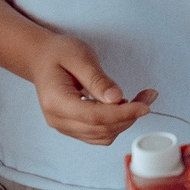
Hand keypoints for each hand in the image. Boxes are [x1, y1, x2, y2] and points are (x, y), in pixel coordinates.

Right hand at [30, 33, 154, 145]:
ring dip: (125, 121)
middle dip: (129, 116)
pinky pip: (99, 135)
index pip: (95, 117)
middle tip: (148, 96)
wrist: (41, 59)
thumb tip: (117, 98)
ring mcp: (64, 127)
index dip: (123, 114)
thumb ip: (97, 79)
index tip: (145, 106)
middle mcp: (58, 120)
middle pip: (101, 129)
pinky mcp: (72, 128)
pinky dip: (116, 124)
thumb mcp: (80, 57)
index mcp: (56, 102)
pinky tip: (123, 107)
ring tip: (138, 100)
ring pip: (103, 136)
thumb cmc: (59, 54)